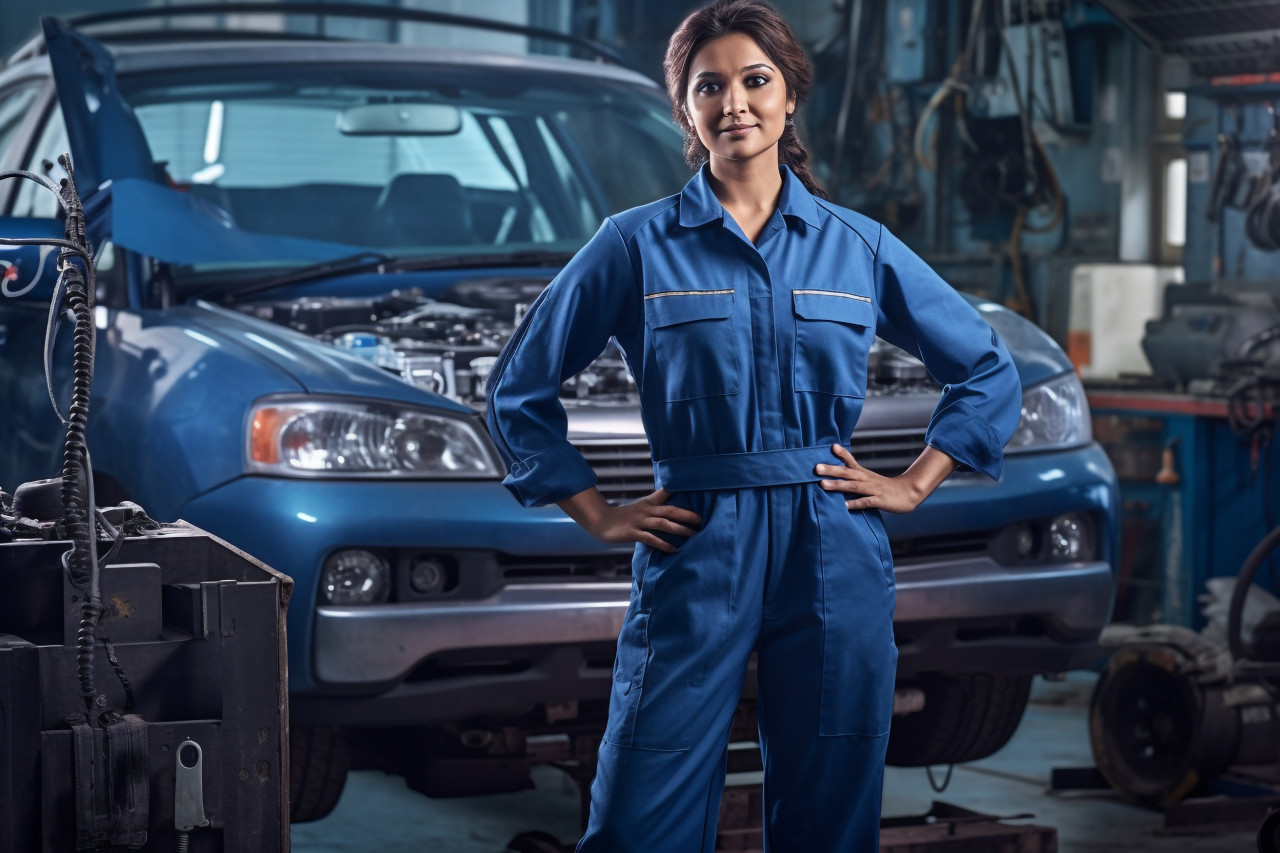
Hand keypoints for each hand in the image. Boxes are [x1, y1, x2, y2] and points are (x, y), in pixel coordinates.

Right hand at [582, 488, 702, 553]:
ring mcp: (639, 521)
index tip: (697, 491)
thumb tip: (673, 503)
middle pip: (670, 510)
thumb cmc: (625, 516)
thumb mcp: (642, 506)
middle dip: (687, 515)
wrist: (601, 521)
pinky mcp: (632, 533)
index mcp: (649, 503)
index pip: (667, 494)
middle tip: (703, 520)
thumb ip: (657, 504)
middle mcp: (646, 510)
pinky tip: (673, 549)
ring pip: (663, 524)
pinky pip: (650, 539)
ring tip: (693, 535)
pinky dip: (663, 544)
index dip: (681, 491)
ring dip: (679, 529)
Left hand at [816, 444, 925, 513]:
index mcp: (864, 474)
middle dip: (832, 470)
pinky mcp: (880, 501)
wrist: (909, 493)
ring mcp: (874, 490)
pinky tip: (844, 506)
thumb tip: (835, 476)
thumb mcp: (869, 479)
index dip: (842, 454)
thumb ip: (854, 478)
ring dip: (838, 485)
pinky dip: (855, 503)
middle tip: (816, 467)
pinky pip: (866, 502)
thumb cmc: (885, 488)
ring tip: (823, 484)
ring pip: (854, 486)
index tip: (832, 447)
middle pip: (848, 473)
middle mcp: (867, 479)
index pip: (851, 462)